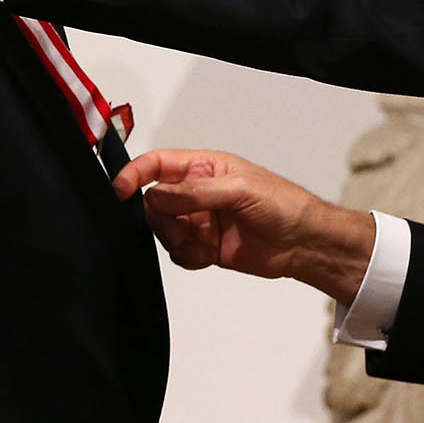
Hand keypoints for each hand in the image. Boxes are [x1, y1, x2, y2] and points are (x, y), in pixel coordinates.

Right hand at [113, 149, 375, 305]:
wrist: (304, 244)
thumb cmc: (282, 205)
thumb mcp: (240, 190)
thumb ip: (195, 192)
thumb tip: (155, 196)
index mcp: (204, 167)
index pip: (157, 164)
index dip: (135, 175)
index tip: (120, 192)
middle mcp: (197, 192)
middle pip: (154, 202)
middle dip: (161, 219)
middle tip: (183, 230)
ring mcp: (199, 221)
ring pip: (162, 231)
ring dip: (175, 242)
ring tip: (202, 246)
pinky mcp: (204, 247)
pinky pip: (177, 254)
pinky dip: (186, 258)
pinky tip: (208, 258)